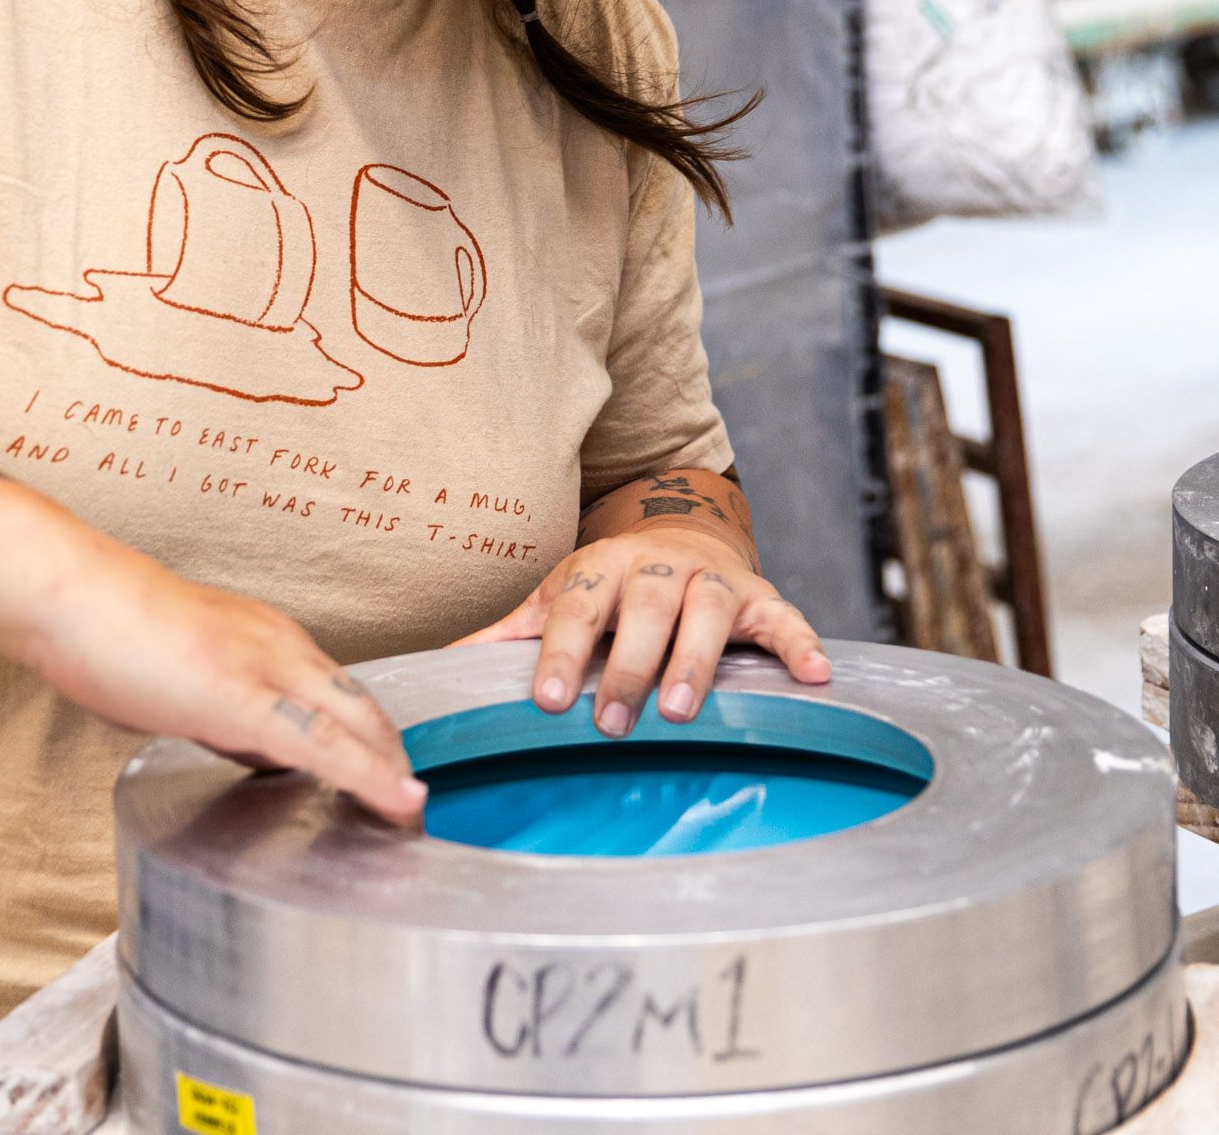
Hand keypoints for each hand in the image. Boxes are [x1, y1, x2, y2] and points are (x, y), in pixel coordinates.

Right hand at [17, 540, 425, 826]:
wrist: (72, 595)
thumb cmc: (110, 631)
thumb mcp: (184, 676)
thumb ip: (224, 712)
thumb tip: (249, 749)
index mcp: (268, 638)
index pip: (341, 694)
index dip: (372, 742)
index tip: (387, 784)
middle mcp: (281, 646)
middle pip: (367, 709)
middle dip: (396, 763)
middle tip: (410, 817)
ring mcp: (266, 667)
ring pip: (360, 722)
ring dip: (393, 774)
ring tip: (410, 823)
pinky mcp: (243, 698)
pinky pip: (323, 744)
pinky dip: (369, 776)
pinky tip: (396, 801)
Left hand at [453, 528, 830, 736]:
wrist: (680, 533)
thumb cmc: (609, 584)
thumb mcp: (558, 598)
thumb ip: (510, 634)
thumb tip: (439, 665)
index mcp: (599, 568)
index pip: (575, 610)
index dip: (559, 653)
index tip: (544, 698)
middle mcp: (655, 567)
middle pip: (641, 610)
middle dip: (626, 666)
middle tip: (610, 721)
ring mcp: (711, 580)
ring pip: (706, 613)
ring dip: (695, 659)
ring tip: (680, 710)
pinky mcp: (761, 598)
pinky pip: (786, 619)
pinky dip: (801, 644)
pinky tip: (816, 677)